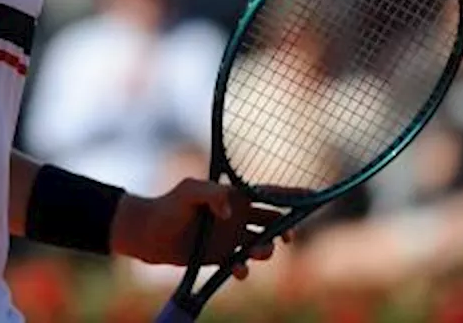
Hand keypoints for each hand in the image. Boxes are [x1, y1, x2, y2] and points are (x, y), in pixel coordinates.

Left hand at [110, 179, 293, 280]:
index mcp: (234, 196)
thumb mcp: (188, 192)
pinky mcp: (222, 257)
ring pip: (263, 245)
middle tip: (287, 237)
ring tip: (256, 252)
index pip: (269, 193)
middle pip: (274, 221)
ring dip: (266, 250)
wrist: (148, 235)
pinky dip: (245, 270)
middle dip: (287, 229)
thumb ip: (211, 194)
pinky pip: (243, 266)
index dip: (292, 195)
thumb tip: (230, 211)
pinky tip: (237, 270)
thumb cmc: (167, 207)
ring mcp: (231, 237)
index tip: (314, 197)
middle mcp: (237, 216)